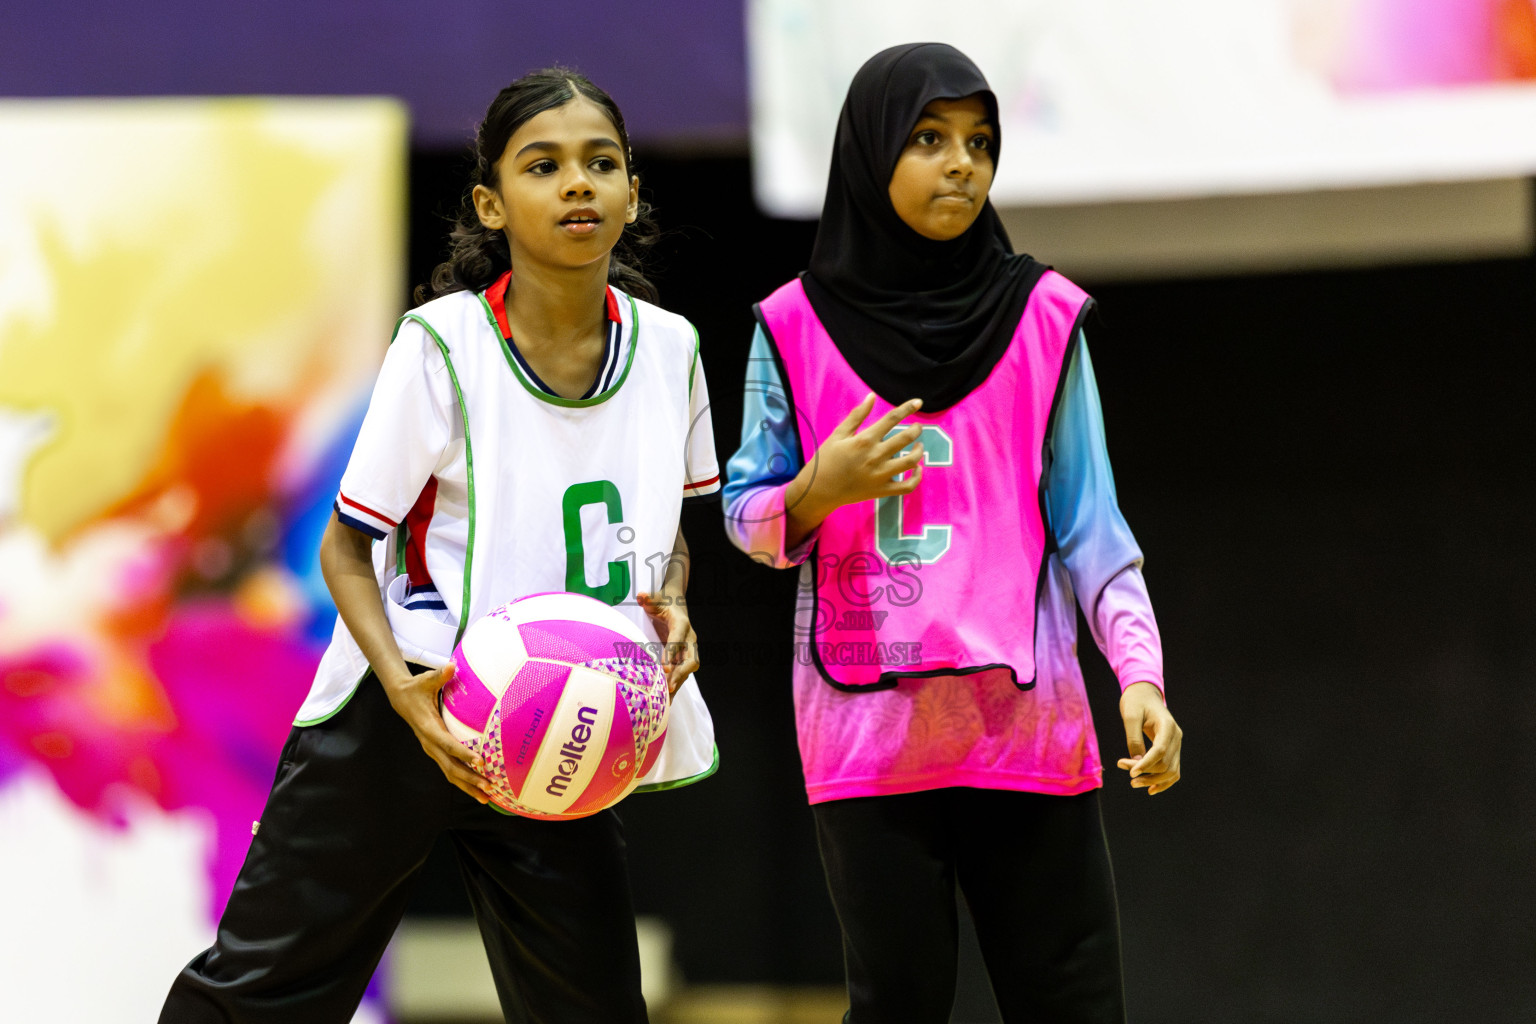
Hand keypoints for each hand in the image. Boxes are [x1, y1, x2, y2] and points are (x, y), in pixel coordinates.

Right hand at [378, 662, 491, 803]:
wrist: (401, 698)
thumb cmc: (417, 688)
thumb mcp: (426, 680)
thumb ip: (439, 675)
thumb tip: (452, 666)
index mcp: (429, 728)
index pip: (448, 744)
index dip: (463, 753)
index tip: (480, 761)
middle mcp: (430, 743)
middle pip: (450, 766)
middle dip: (469, 778)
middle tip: (489, 786)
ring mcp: (432, 750)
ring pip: (450, 773)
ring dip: (468, 786)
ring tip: (487, 796)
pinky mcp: (436, 752)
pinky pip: (450, 770)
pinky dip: (464, 781)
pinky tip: (478, 789)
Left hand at [636, 589, 698, 694]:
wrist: (675, 605)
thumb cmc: (663, 602)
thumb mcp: (656, 599)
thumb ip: (649, 599)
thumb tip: (642, 596)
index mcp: (682, 624)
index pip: (679, 639)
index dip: (673, 652)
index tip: (665, 667)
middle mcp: (689, 639)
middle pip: (691, 660)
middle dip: (681, 674)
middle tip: (669, 687)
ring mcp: (688, 650)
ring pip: (686, 671)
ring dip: (677, 685)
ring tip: (667, 702)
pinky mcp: (683, 658)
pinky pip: (681, 674)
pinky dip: (674, 686)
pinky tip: (665, 701)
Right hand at [790, 394, 925, 521]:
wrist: (818, 490)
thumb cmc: (826, 459)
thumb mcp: (838, 434)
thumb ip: (857, 415)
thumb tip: (872, 396)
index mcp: (865, 440)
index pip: (892, 419)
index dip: (907, 408)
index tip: (917, 402)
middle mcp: (876, 456)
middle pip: (905, 438)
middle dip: (916, 429)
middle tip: (917, 427)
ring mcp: (881, 475)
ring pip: (911, 461)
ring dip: (918, 451)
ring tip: (918, 445)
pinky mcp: (882, 490)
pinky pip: (907, 486)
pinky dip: (917, 477)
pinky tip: (917, 468)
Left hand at [1116, 681, 1181, 795]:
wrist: (1144, 694)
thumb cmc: (1136, 701)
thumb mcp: (1130, 716)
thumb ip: (1133, 738)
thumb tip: (1136, 762)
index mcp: (1167, 726)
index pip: (1160, 751)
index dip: (1145, 764)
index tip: (1130, 772)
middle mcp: (1176, 737)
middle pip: (1165, 764)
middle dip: (1144, 771)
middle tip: (1122, 766)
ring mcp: (1176, 744)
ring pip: (1172, 771)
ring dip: (1153, 780)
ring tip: (1134, 783)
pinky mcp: (1172, 750)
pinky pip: (1173, 770)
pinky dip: (1163, 781)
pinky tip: (1150, 788)